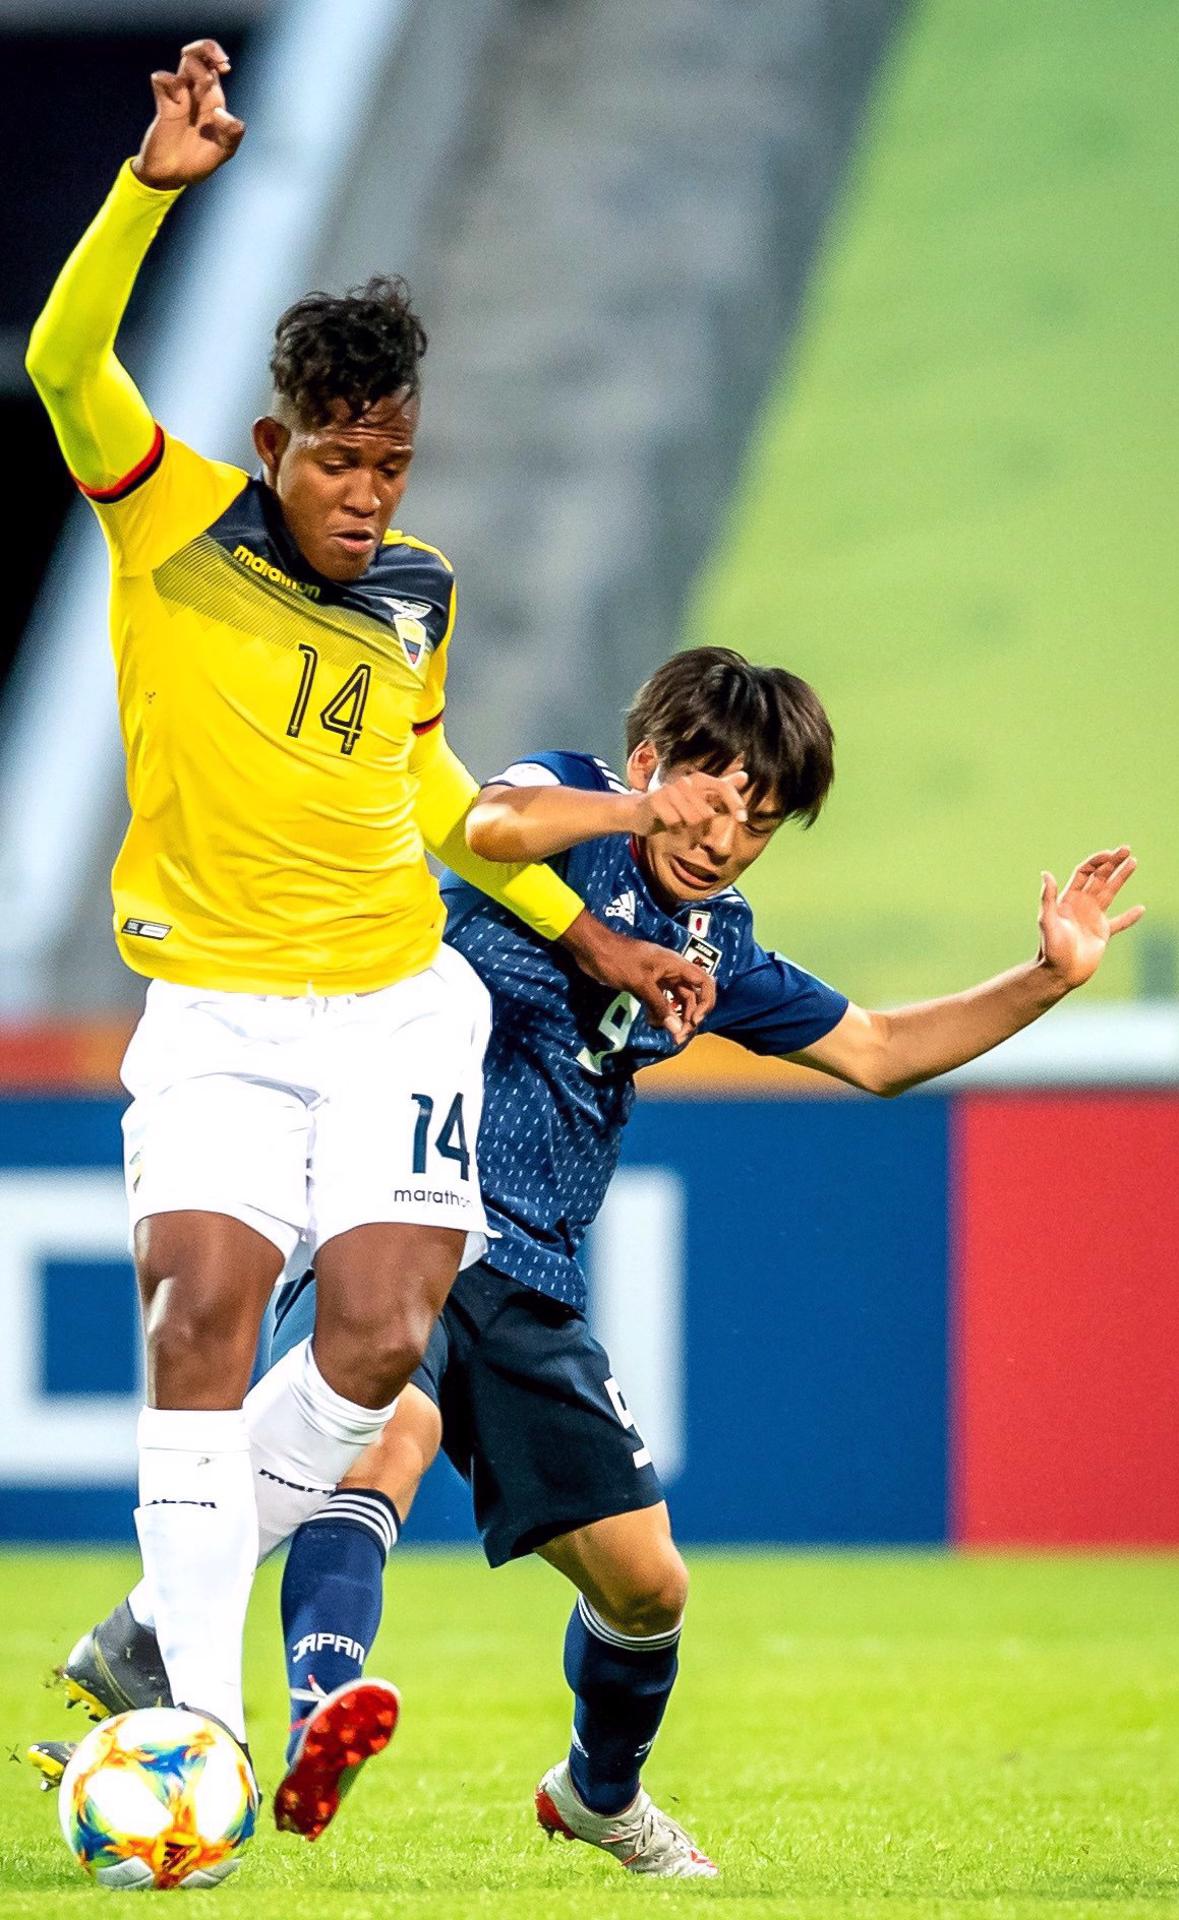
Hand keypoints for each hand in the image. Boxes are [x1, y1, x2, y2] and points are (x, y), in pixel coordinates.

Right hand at [133, 39, 244, 189]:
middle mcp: (195, 94)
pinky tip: (176, 95)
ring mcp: (179, 97)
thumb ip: (231, 135)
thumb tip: (223, 113)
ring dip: (195, 66)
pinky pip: (162, 81)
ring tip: (201, 85)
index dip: (217, 57)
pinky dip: (168, 81)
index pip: (213, 65)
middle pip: (197, 55)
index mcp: (212, 100)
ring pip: (184, 64)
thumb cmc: (197, 163)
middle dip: (207, 48)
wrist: (171, 176)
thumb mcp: (223, 152)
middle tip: (218, 61)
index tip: (225, 66)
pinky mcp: (164, 106)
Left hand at [559, 911, 715, 1041]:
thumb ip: (659, 1005)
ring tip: (668, 1033)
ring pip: (676, 1000)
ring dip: (674, 1017)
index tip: (694, 1020)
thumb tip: (676, 1028)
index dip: (706, 1003)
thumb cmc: (617, 959)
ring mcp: (659, 977)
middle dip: (688, 1017)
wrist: (592, 949)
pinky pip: (661, 1001)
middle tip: (678, 1036)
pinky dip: (659, 1012)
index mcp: (676, 965)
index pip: (705, 983)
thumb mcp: (640, 983)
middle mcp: (672, 971)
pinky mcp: (646, 983)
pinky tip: (652, 1022)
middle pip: (691, 996)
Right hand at [628, 769, 746, 845]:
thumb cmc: (674, 806)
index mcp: (699, 779)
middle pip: (707, 814)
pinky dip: (674, 831)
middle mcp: (686, 781)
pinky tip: (670, 828)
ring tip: (684, 835)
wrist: (641, 811)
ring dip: (690, 835)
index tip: (743, 820)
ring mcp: (670, 790)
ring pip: (692, 820)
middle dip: (703, 832)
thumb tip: (745, 775)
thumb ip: (722, 788)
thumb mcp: (700, 796)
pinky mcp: (656, 801)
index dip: (735, 803)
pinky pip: (674, 823)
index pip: (722, 788)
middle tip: (697, 837)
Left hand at [1037, 846, 1143, 990]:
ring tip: (1133, 862)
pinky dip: (1130, 916)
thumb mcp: (1047, 921)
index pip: (1084, 873)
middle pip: (1099, 877)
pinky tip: (1140, 909)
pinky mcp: (1102, 933)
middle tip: (1126, 849)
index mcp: (1068, 899)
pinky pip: (1119, 922)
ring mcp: (1093, 918)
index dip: (1096, 861)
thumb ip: (1048, 898)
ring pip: (1110, 892)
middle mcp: (1082, 904)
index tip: (1110, 854)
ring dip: (1121, 877)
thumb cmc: (1051, 948)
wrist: (1059, 973)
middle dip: (1112, 863)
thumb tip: (1046, 874)